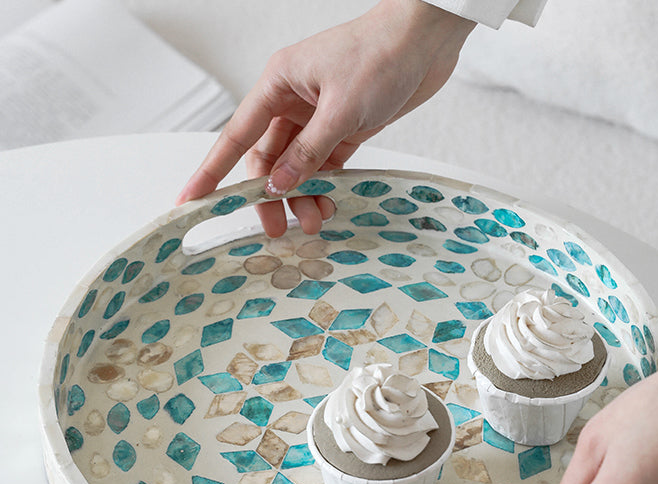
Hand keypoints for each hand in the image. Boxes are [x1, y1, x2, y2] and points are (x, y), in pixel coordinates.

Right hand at [176, 0, 474, 236]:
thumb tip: (279, 184)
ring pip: (297, 168)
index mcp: (278, 86)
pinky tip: (329, 206)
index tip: (192, 199)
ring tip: (314, 222)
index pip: (236, 136)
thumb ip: (309, 152)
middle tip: (277, 228)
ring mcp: (317, 119)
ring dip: (302, 197)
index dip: (212, 171)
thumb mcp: (340, 110)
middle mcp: (292, 103)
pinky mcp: (343, 131)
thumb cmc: (380, 56)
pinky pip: (324, 167)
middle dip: (271, 196)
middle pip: (268, 161)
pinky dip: (324, 188)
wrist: (426, 41)